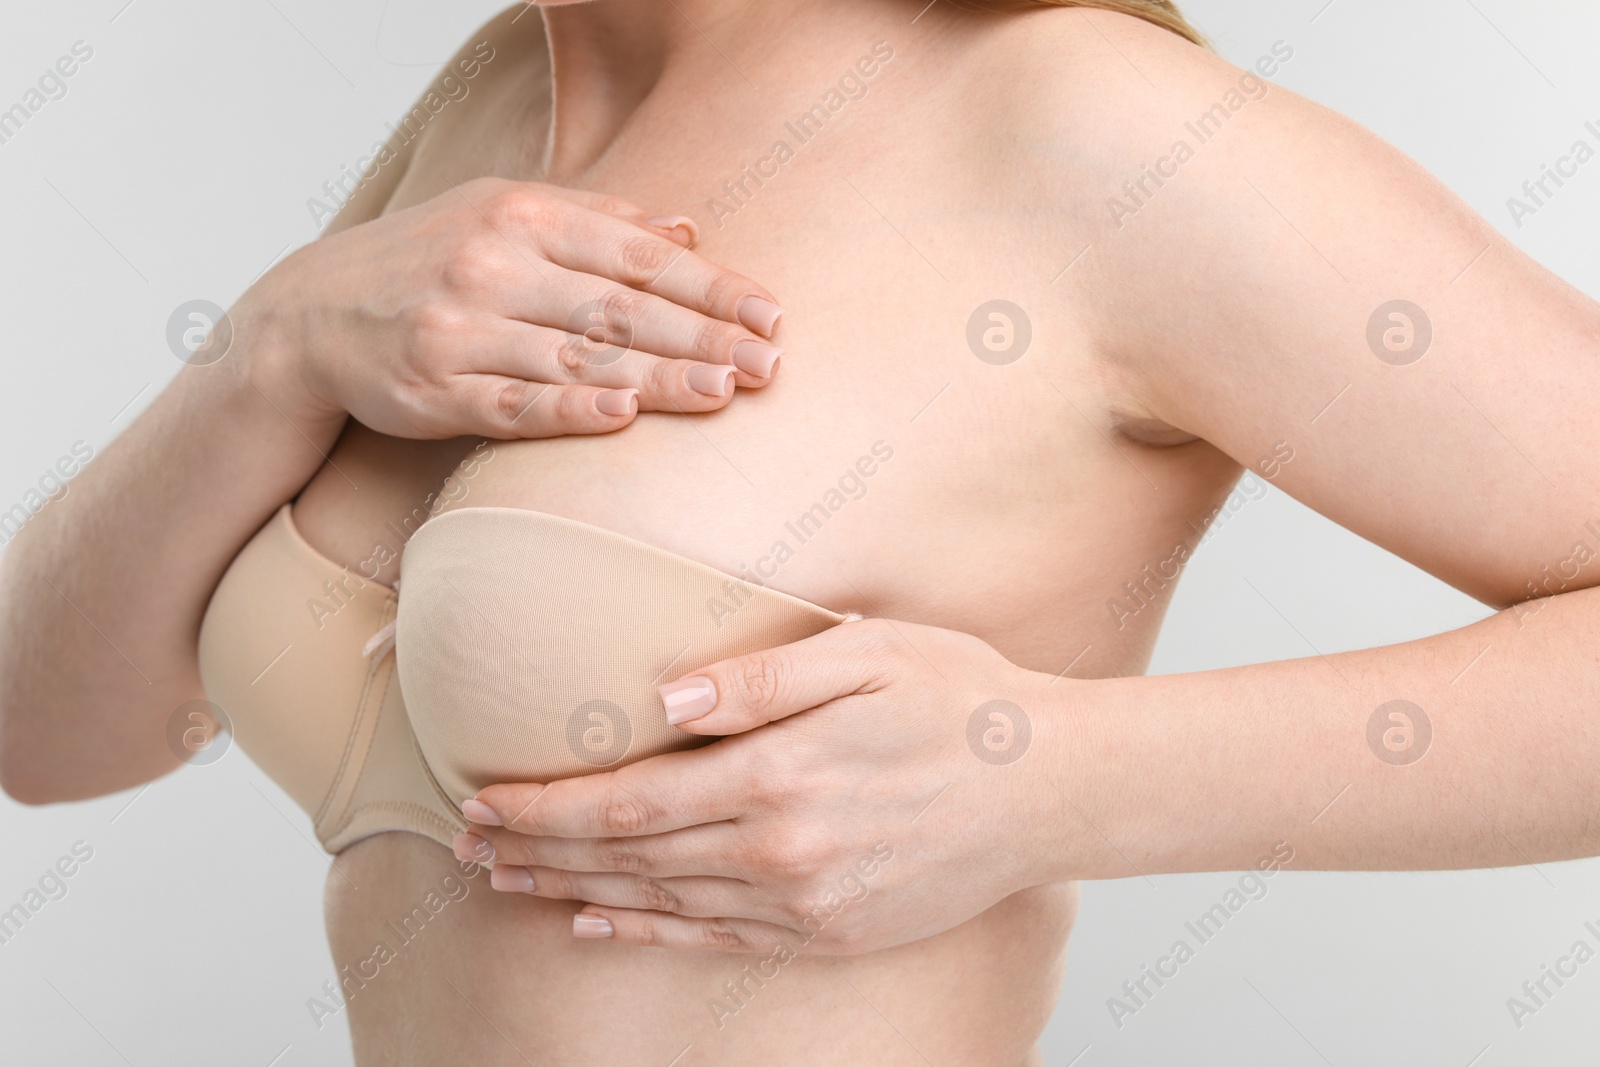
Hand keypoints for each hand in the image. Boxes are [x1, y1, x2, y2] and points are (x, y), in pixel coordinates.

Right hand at [237, 177, 784, 438]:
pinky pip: (514, 405)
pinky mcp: (433, 390)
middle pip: (619, 305)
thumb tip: (688, 228)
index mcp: (522, 215)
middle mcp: (492, 265)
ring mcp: (461, 329)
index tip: (769, 314)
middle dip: (702, 336)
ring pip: (576, 356)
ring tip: (723, 393)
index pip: (638, 253)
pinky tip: (623, 417)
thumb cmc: (425, 261)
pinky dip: (569, 410)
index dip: (710, 285)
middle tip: (767, 364)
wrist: (307, 315)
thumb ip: (598, 220)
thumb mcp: (503, 212)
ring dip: (656, 377)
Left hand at [455, 619, 1073, 955]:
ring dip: (573, 893)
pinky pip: (714, 940)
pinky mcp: (830, 931)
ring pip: (658, 904)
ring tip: (507, 882)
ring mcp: (805, 903)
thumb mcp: (866, 655)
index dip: (546, 805)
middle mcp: (779, 852)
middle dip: (538, 850)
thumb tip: (660, 702)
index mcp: (778, 775)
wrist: (1054, 787)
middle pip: (627, 858)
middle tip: (467, 844)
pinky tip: (601, 924)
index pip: (628, 800)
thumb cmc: (962, 701)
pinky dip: (647, 932)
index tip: (483, 797)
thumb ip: (756, 679)